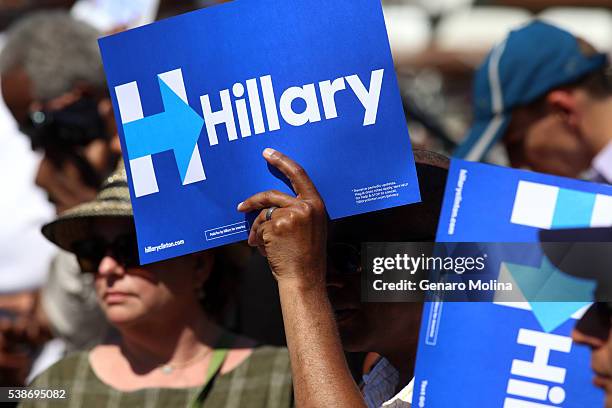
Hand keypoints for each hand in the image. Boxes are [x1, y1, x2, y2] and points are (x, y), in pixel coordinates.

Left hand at [238, 148, 326, 288]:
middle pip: (271, 195)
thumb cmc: (306, 257)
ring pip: (263, 215)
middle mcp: (305, 206)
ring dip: (258, 231)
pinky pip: (259, 228)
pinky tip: (266, 251)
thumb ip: (298, 211)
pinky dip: (257, 240)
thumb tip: (270, 206)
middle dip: (253, 202)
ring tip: (263, 246)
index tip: (268, 153)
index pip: (298, 174)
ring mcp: (290, 215)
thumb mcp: (311, 228)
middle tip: (241, 207)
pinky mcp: (276, 226)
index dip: (282, 161)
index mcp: (317, 204)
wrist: (304, 278)